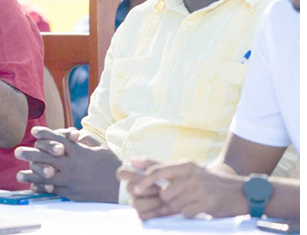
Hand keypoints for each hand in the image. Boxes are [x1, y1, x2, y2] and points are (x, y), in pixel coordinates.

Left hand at [14, 126, 121, 201]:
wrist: (121, 188)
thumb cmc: (111, 166)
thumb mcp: (100, 148)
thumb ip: (85, 139)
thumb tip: (72, 134)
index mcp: (79, 151)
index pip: (57, 139)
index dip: (44, 134)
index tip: (34, 132)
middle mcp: (72, 164)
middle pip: (46, 156)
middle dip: (30, 153)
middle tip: (17, 151)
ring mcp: (71, 180)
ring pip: (46, 175)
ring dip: (31, 174)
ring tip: (19, 174)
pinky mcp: (72, 192)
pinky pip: (54, 190)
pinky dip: (42, 188)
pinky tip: (33, 187)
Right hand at [117, 159, 173, 219]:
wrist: (190, 194)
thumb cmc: (177, 179)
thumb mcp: (167, 169)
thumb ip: (150, 164)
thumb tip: (132, 160)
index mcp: (136, 176)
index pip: (122, 173)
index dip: (128, 174)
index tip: (142, 175)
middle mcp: (134, 189)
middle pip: (130, 188)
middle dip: (146, 188)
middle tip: (160, 189)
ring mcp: (138, 202)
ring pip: (136, 203)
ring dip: (152, 202)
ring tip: (165, 200)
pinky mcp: (144, 215)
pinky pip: (142, 215)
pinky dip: (153, 212)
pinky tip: (164, 209)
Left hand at [132, 161, 247, 218]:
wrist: (241, 192)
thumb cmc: (208, 181)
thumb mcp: (187, 170)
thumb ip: (161, 166)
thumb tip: (132, 160)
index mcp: (186, 165)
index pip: (158, 171)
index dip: (145, 181)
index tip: (136, 190)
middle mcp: (192, 175)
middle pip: (165, 194)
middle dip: (169, 200)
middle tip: (182, 197)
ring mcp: (200, 189)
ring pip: (175, 205)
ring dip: (181, 207)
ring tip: (194, 201)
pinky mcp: (207, 203)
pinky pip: (187, 213)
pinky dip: (190, 213)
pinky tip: (200, 207)